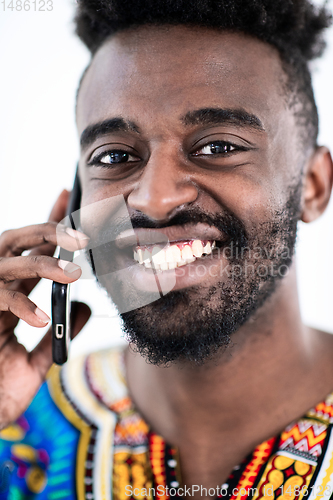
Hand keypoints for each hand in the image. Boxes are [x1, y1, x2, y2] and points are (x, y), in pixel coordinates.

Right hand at [0, 190, 90, 428]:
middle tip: (81, 235)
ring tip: (71, 273)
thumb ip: (60, 330)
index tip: (68, 200)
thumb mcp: (38, 359)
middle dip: (47, 231)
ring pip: (8, 264)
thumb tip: (84, 305)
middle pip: (16, 242)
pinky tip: (40, 318)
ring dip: (41, 264)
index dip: (50, 227)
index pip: (31, 252)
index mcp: (10, 294)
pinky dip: (20, 306)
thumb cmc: (0, 390)